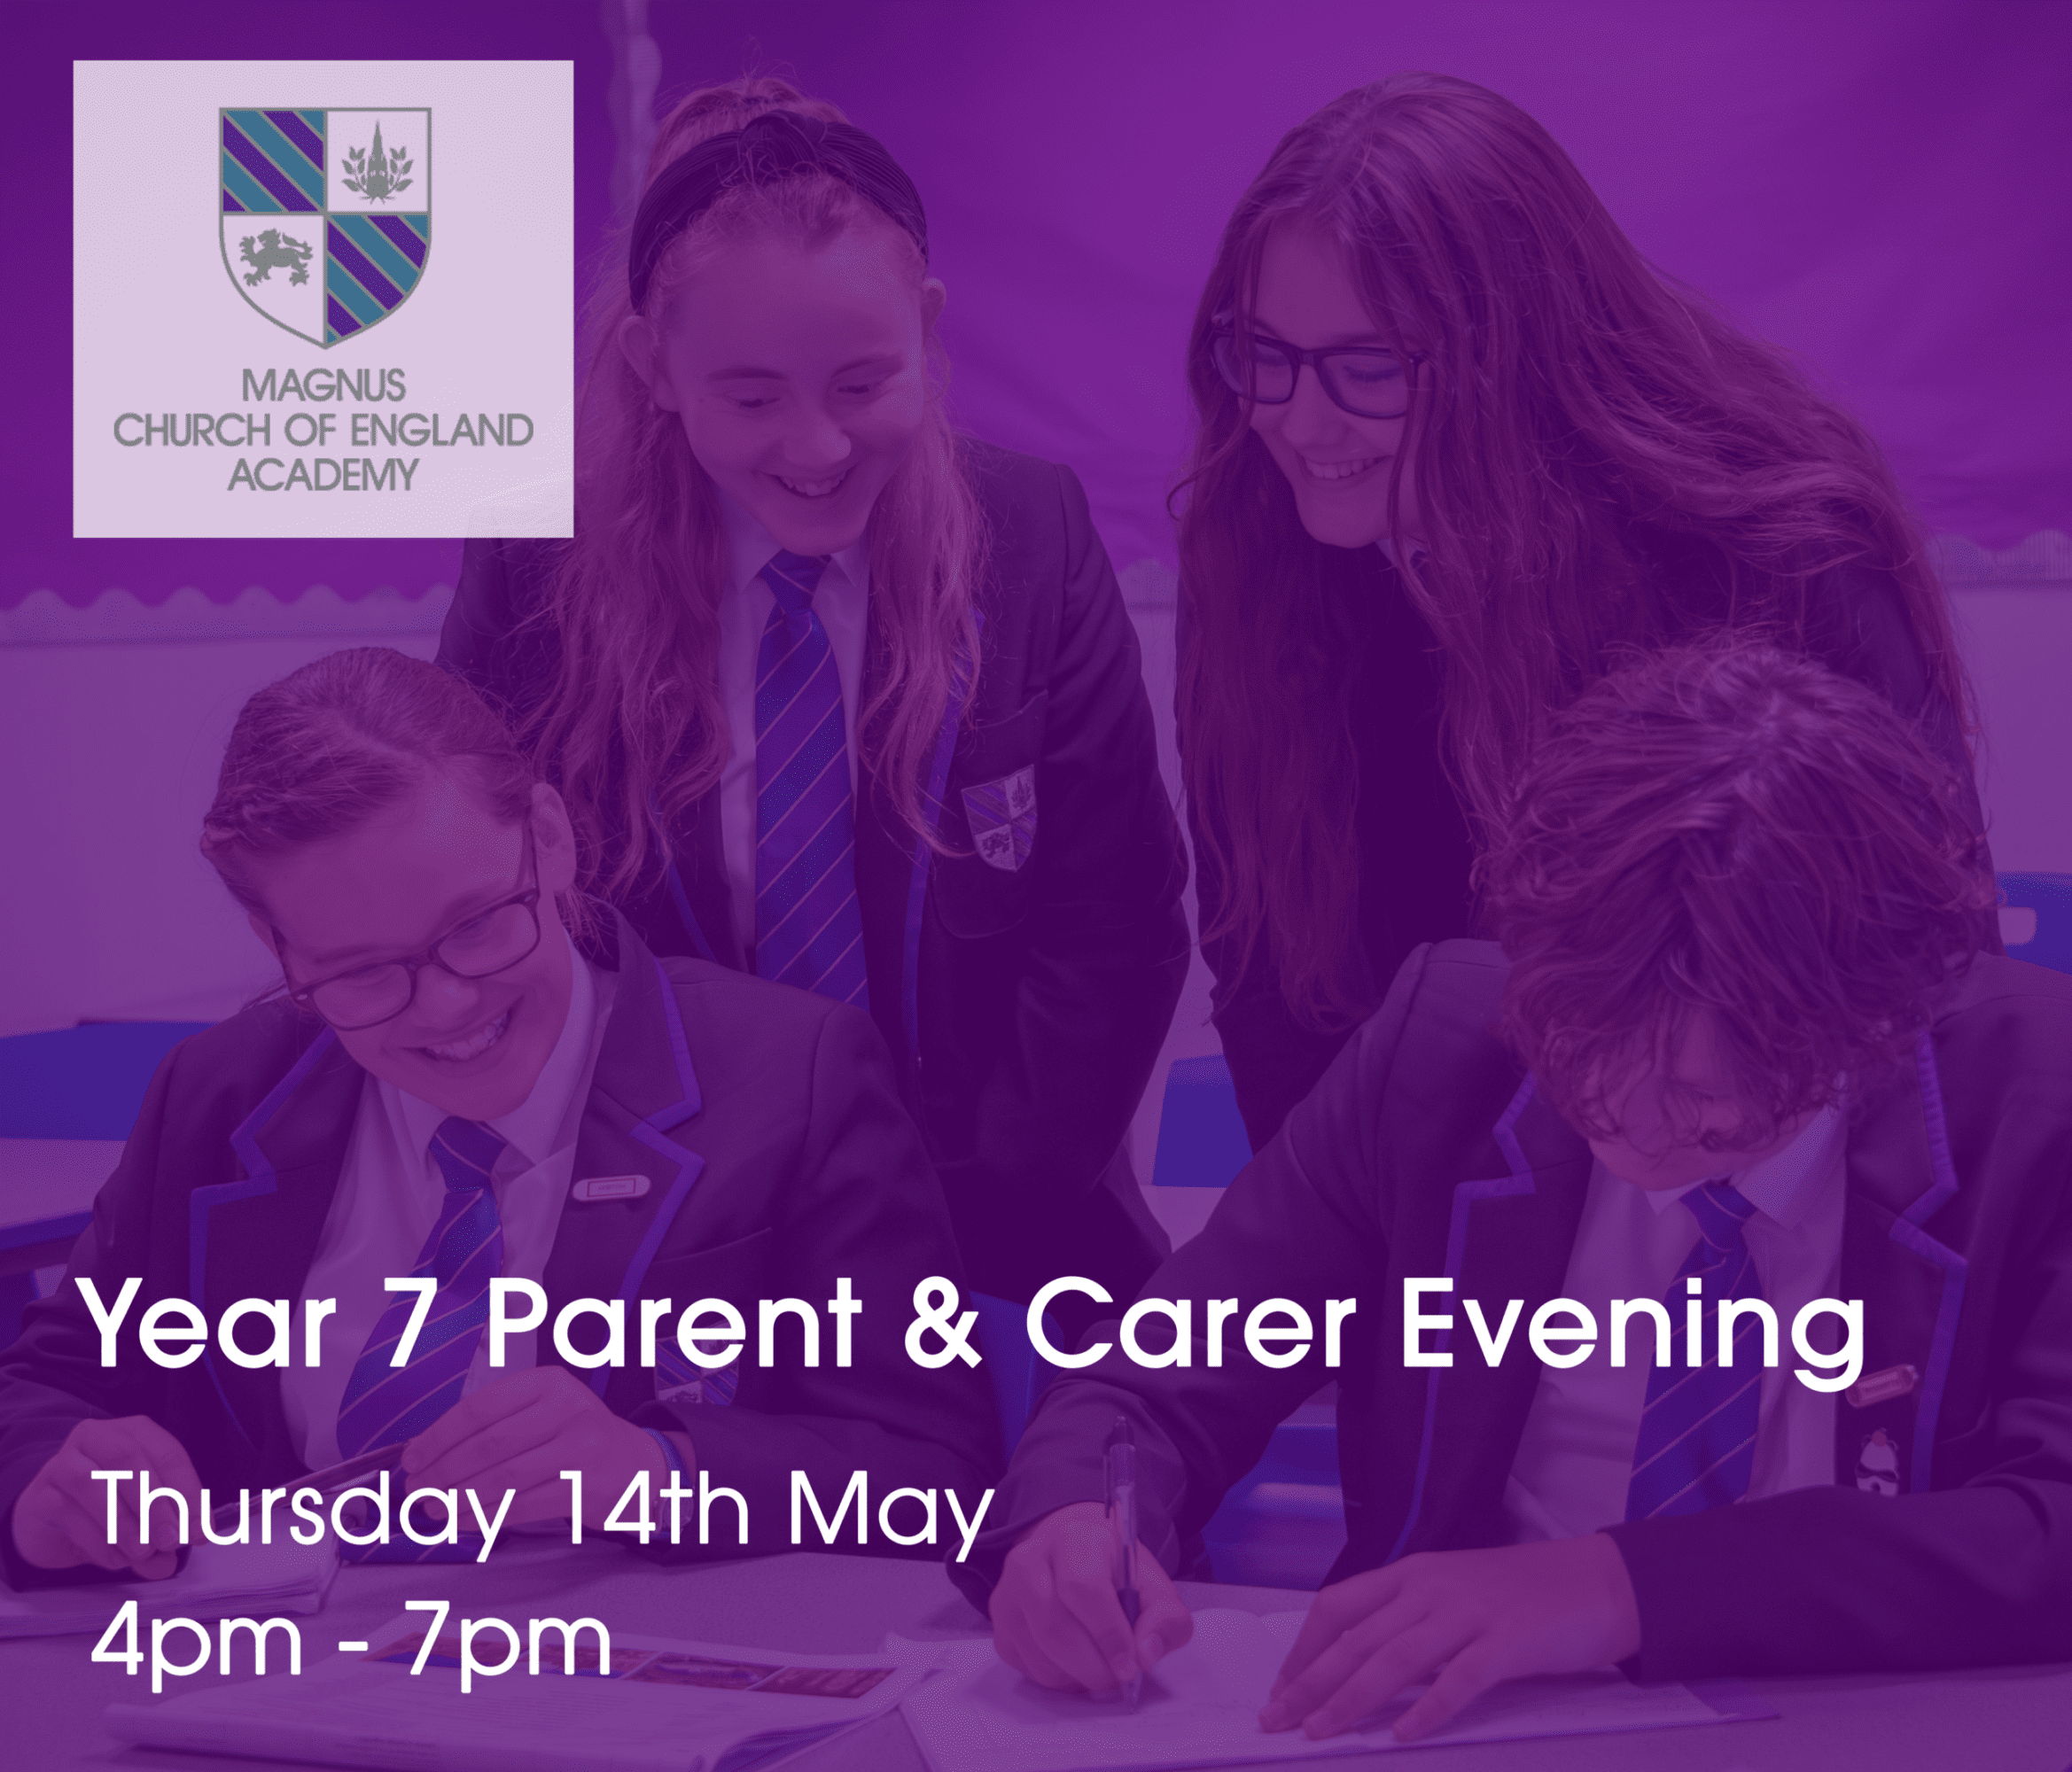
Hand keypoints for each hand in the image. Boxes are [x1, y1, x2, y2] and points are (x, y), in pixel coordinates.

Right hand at [11, 1416, 201, 1579]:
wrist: (48, 1518)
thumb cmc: (105, 1505)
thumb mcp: (143, 1516)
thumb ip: (160, 1535)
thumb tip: (169, 1562)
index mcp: (132, 1432)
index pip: (168, 1453)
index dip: (189, 1492)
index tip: (202, 1529)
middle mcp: (96, 1437)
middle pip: (129, 1460)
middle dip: (156, 1504)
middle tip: (172, 1540)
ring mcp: (62, 1463)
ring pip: (95, 1484)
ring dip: (126, 1523)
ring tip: (143, 1551)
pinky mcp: (40, 1494)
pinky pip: (70, 1515)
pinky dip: (98, 1541)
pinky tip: (115, 1559)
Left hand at [401, 1366, 688, 1527]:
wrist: (638, 1466)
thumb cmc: (576, 1439)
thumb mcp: (544, 1413)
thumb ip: (495, 1426)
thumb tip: (426, 1454)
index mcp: (548, 1383)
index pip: (480, 1408)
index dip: (438, 1436)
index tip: (411, 1459)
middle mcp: (568, 1408)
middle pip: (488, 1444)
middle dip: (442, 1471)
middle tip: (416, 1491)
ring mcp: (581, 1446)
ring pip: (503, 1477)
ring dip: (460, 1498)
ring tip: (434, 1510)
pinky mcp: (586, 1485)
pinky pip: (524, 1504)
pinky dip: (487, 1516)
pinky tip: (465, 1521)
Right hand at [990, 1500, 1192, 1693]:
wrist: (1072, 1555)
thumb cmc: (1115, 1572)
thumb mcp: (1153, 1586)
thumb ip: (1165, 1618)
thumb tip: (1145, 1655)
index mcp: (1073, 1539)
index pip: (1083, 1588)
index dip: (1108, 1634)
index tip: (1131, 1666)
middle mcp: (1029, 1559)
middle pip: (1056, 1627)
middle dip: (1094, 1665)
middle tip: (1119, 1677)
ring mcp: (1007, 1591)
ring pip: (1040, 1654)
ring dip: (1078, 1676)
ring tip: (1101, 1667)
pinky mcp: (999, 1623)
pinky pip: (1027, 1667)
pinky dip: (1059, 1678)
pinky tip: (1077, 1663)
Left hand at [1260, 1533, 1641, 1742]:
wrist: (1599, 1581)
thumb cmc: (1523, 1594)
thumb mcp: (1453, 1593)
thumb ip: (1409, 1620)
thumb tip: (1355, 1666)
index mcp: (1412, 1573)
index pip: (1337, 1607)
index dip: (1303, 1650)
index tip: (1280, 1689)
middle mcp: (1431, 1586)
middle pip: (1355, 1638)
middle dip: (1309, 1682)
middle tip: (1276, 1722)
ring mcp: (1470, 1612)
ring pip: (1394, 1658)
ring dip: (1350, 1699)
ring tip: (1319, 1733)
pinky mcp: (1509, 1641)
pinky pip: (1459, 1678)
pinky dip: (1427, 1708)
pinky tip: (1403, 1735)